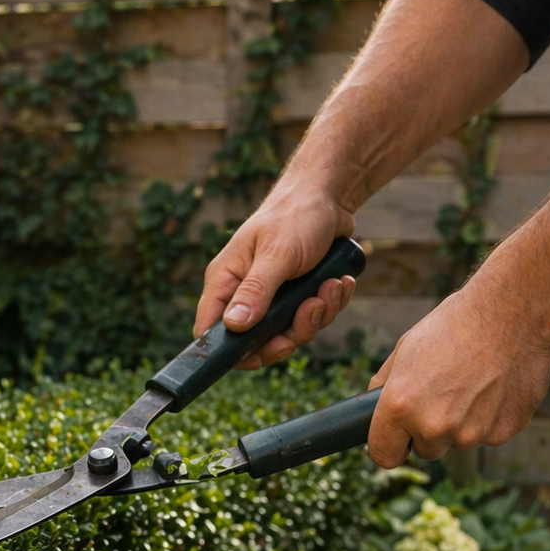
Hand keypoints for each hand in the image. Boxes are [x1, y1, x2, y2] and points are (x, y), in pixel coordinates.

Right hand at [194, 187, 358, 366]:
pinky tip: (339, 281)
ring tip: (331, 285)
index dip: (231, 352)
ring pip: (289, 333)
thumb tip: (234, 326)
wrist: (329, 197)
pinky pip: (311, 320)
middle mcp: (245, 293)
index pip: (210, 331)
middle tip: (311, 309)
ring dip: (318, 315)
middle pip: (256, 342)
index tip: (261, 354)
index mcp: (226, 281)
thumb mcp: (277, 254)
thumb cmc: (295, 216)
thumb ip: (256, 291)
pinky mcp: (296, 297)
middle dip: (290, 334)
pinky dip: (330, 305)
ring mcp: (272, 298)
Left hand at [367, 279, 549, 465]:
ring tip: (475, 382)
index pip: (385, 455)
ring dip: (464, 423)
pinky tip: (497, 385)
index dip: (392, 446)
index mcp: (401, 406)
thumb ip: (386, 386)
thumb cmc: (455, 325)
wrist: (512, 310)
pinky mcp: (504, 431)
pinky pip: (492, 434)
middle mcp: (434, 426)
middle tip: (446, 392)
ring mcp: (472, 433)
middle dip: (431, 429)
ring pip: (460, 441)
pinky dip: (494, 416)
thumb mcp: (405, 348)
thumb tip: (374, 408)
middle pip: (427, 450)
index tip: (400, 438)